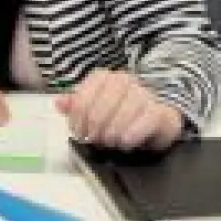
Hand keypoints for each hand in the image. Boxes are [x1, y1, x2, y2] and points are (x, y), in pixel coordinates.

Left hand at [55, 69, 183, 150]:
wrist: (155, 118)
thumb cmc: (119, 113)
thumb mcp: (94, 108)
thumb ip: (75, 106)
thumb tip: (59, 103)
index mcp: (103, 78)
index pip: (83, 96)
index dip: (77, 118)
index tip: (78, 132)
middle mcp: (124, 81)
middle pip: (102, 105)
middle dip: (95, 127)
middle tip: (94, 140)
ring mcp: (144, 94)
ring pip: (123, 112)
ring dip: (112, 132)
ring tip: (109, 142)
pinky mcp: (161, 111)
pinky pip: (145, 120)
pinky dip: (131, 134)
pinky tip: (125, 142)